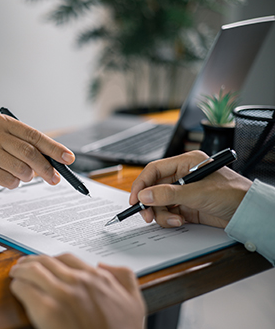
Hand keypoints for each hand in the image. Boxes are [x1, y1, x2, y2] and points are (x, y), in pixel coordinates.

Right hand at [0, 114, 74, 188]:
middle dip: (46, 168)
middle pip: (29, 153)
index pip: (35, 135)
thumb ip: (27, 144)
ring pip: (20, 169)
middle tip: (55, 178)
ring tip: (25, 175)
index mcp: (5, 122)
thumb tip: (55, 161)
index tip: (68, 158)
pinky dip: (14, 183)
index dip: (54, 148)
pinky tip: (9, 177)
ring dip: (28, 176)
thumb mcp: (5, 136)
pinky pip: (8, 180)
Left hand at [9, 254, 145, 328]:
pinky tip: (16, 288)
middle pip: (47, 261)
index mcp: (97, 278)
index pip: (67, 258)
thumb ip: (124, 277)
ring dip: (21, 269)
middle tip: (25, 264)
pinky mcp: (47, 310)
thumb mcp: (134, 302)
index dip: (53, 259)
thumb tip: (104, 265)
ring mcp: (62, 293)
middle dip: (33, 261)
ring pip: (33, 270)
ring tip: (16, 272)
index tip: (46, 263)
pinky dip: (18, 285)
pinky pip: (25, 288)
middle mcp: (79, 281)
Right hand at [129, 150, 252, 227]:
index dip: (142, 184)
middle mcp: (183, 176)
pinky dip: (169, 219)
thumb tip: (145, 195)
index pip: (154, 170)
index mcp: (186, 163)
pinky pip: (168, 213)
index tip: (135, 199)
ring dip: (162, 214)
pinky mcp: (187, 207)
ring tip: (174, 220)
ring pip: (159, 203)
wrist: (251, 213)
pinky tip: (179, 222)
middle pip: (154, 188)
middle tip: (147, 215)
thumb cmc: (234, 194)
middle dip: (150, 203)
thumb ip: (169, 194)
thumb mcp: (199, 193)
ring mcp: (184, 192)